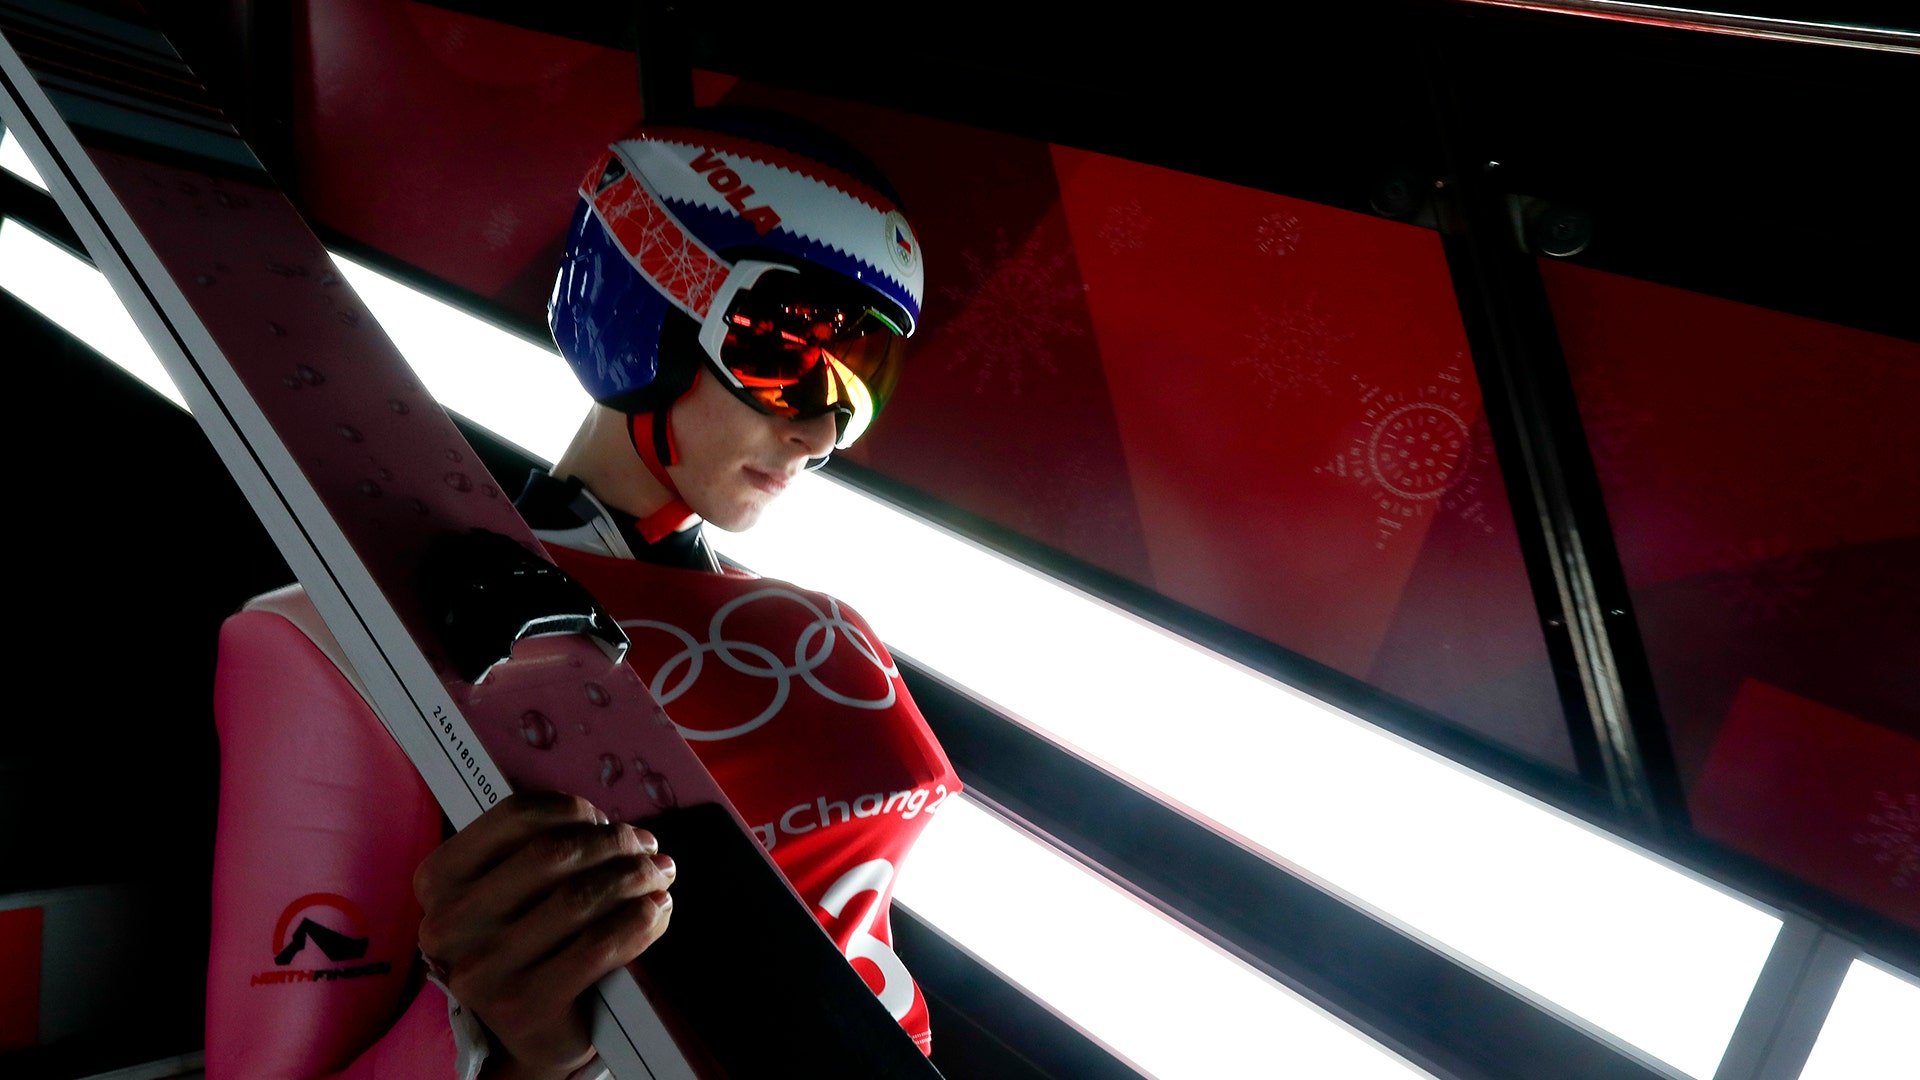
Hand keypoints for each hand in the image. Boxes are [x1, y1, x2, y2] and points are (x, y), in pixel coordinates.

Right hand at [414, 791, 675, 1079]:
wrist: (526, 1031)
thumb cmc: (529, 944)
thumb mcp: (516, 892)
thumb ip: (551, 850)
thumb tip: (625, 833)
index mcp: (439, 880)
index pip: (516, 816)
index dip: (573, 810)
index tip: (604, 821)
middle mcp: (448, 923)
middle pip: (553, 853)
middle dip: (615, 843)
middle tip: (648, 849)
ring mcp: (481, 969)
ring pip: (578, 897)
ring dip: (634, 878)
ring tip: (659, 876)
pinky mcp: (522, 1006)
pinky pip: (597, 946)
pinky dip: (639, 921)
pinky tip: (657, 910)